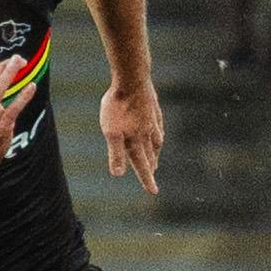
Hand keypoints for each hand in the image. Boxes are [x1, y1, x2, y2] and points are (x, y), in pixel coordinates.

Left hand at [101, 76, 163, 193]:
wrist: (132, 79)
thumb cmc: (118, 105)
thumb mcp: (111, 131)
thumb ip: (116, 153)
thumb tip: (118, 174)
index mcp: (136, 140)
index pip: (142, 165)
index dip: (146, 179)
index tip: (154, 192)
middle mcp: (147, 133)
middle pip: (150, 154)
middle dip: (150, 166)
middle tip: (152, 175)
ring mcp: (152, 119)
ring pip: (156, 140)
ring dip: (156, 151)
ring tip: (156, 156)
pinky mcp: (153, 107)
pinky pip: (158, 124)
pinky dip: (158, 132)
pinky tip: (157, 129)